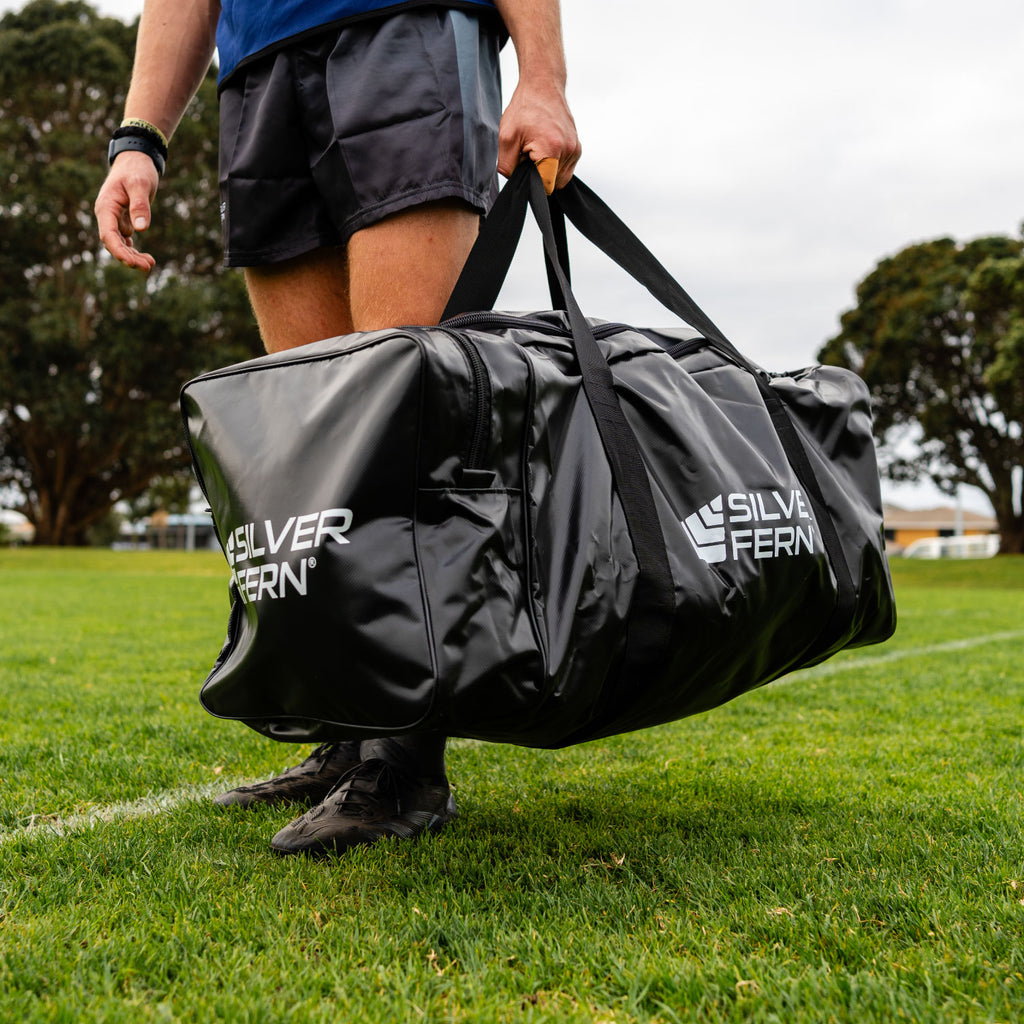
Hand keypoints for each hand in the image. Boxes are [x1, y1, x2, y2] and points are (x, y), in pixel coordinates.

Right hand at [94, 151, 159, 272]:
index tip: (131, 262)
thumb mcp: (141, 184)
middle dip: (128, 257)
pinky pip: (126, 240)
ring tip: (150, 264)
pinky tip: (147, 258)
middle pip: (113, 243)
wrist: (137, 159)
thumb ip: (140, 205)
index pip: (108, 235)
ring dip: (133, 256)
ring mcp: (114, 219)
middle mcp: (107, 215)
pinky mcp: (123, 220)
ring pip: (120, 244)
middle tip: (148, 266)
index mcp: (106, 207)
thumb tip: (141, 228)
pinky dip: (135, 250)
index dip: (118, 251)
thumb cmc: (137, 169)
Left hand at [497, 77, 581, 190]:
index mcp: (551, 150)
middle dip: (540, 175)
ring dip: (548, 170)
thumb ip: (507, 166)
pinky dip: (555, 164)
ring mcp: (575, 149)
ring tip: (537, 149)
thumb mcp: (506, 138)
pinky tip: (546, 147)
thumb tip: (513, 181)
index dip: (532, 182)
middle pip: (554, 184)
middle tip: (529, 154)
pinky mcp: (577, 147)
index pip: (545, 187)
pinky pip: (566, 168)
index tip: (525, 165)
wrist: (542, 85)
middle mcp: (568, 151)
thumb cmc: (525, 108)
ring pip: (561, 178)